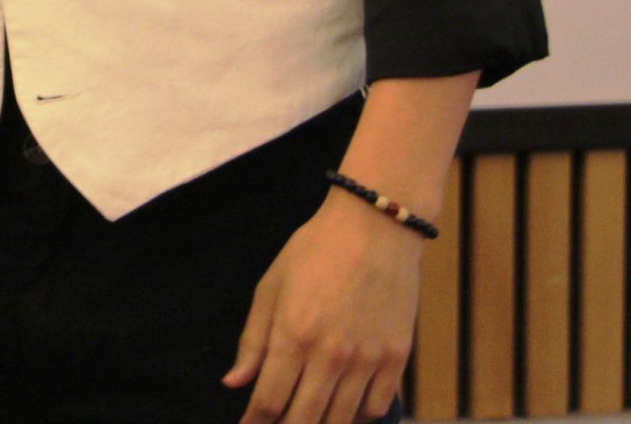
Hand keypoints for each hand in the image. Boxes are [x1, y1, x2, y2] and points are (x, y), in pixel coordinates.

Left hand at [224, 189, 423, 423]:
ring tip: (309, 418)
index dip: (255, 423)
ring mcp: (367, 358)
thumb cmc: (315, 251)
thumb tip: (233, 384)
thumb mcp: (271, 287)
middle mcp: (330, 354)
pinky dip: (359, 414)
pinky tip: (346, 405)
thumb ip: (253, 341)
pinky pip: (377, 407)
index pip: (269, 402)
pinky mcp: (396, 357)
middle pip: (304, 420)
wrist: (374, 227)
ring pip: (341, 420)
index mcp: (293, 335)